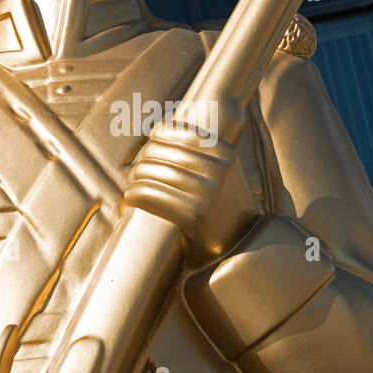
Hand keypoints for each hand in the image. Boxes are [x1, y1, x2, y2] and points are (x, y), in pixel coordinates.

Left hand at [124, 119, 258, 263]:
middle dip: (142, 161)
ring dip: (135, 179)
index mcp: (224, 152)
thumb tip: (157, 129)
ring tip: (132, 187)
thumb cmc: (223, 205)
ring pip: (151, 172)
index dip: (154, 140)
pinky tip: (130, 198)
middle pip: (160, 152)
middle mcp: (217, 170)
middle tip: (136, 174)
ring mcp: (206, 192)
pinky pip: (149, 194)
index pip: (175, 132)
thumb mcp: (224, 170)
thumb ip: (201, 151)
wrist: (241, 243)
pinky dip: (133, 194)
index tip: (148, 153)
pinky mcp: (193, 215)